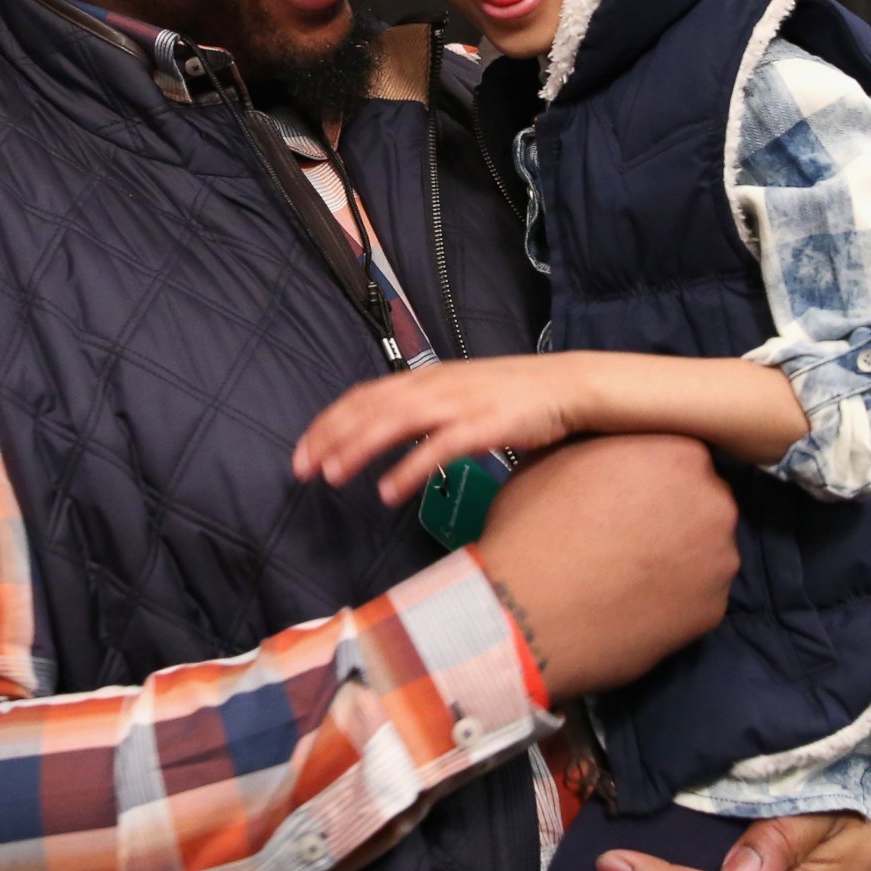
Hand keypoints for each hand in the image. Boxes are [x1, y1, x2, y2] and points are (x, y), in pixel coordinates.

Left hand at [295, 355, 585, 504]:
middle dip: (330, 438)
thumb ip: (421, 409)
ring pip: (395, 422)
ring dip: (359, 449)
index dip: (328, 423)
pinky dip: (410, 469)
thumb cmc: (512, 397)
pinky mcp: (486, 424)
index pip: (363, 397)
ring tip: (333, 476)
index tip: (302, 451)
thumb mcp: (457, 394)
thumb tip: (381, 430)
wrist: (568, 385)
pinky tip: (389, 491)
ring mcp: (460, 403)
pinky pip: (439, 448)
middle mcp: (436, 386)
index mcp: (426, 378)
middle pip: (369, 409)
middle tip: (302, 469)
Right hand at [472, 434, 736, 700]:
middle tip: (623, 530)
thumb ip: (598, 443)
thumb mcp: (554, 455)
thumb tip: (604, 446)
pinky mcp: (714, 608)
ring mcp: (721, 559)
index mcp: (680, 451)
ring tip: (625, 569)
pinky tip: (632, 599)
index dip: (646, 472)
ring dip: (675, 553)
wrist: (529, 610)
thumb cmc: (535, 526)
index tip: (620, 489)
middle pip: (700, 498)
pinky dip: (672, 595)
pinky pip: (697, 593)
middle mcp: (714, 500)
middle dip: (669, 510)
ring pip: (703, 548)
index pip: (678, 450)